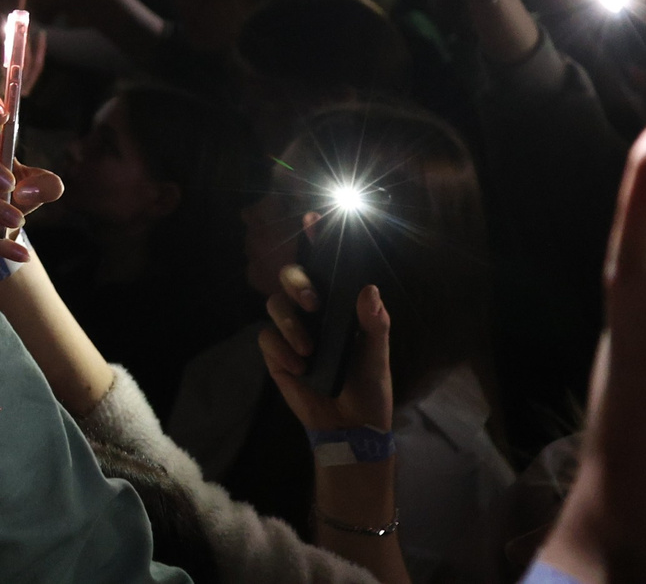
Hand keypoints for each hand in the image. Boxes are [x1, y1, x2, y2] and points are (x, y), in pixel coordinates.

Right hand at [259, 257, 392, 433]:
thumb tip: (369, 290)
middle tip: (313, 302)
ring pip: (274, 304)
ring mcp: (291, 332)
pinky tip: (300, 366)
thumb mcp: (378, 356)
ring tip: (309, 349)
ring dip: (290, 323)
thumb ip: (375, 324)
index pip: (324, 266)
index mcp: (337, 306)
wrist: (350, 427)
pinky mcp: (276, 354)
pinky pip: (266, 338)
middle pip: (290, 276)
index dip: (315, 241)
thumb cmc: (368, 387)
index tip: (313, 219)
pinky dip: (282, 348)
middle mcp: (311, 313)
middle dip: (297, 282)